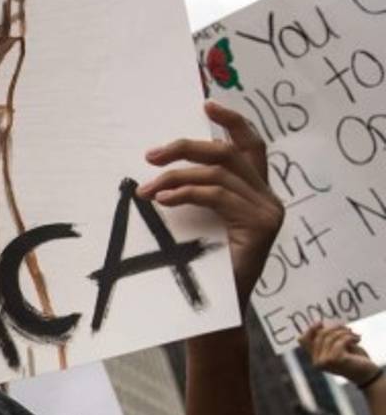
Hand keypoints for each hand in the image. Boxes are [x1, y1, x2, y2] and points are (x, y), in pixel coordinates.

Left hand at [139, 101, 283, 309]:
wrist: (213, 310)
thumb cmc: (199, 265)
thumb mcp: (194, 219)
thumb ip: (191, 191)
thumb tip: (156, 162)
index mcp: (253, 190)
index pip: (250, 144)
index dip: (231, 121)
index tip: (206, 103)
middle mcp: (266, 196)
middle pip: (229, 152)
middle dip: (186, 147)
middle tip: (150, 155)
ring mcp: (268, 210)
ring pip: (218, 173)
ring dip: (175, 177)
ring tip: (147, 190)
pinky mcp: (262, 224)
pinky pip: (218, 195)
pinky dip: (186, 193)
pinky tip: (163, 201)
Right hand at [301, 322, 380, 386]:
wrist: (367, 374)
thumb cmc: (354, 359)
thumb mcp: (338, 346)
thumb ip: (327, 338)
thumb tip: (318, 323)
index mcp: (315, 358)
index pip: (303, 340)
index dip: (310, 329)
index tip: (320, 323)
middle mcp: (317, 361)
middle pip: (319, 335)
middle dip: (334, 328)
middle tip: (347, 328)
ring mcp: (324, 361)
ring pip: (330, 337)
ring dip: (344, 333)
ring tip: (354, 335)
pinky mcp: (335, 359)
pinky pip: (339, 341)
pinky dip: (350, 337)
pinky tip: (357, 339)